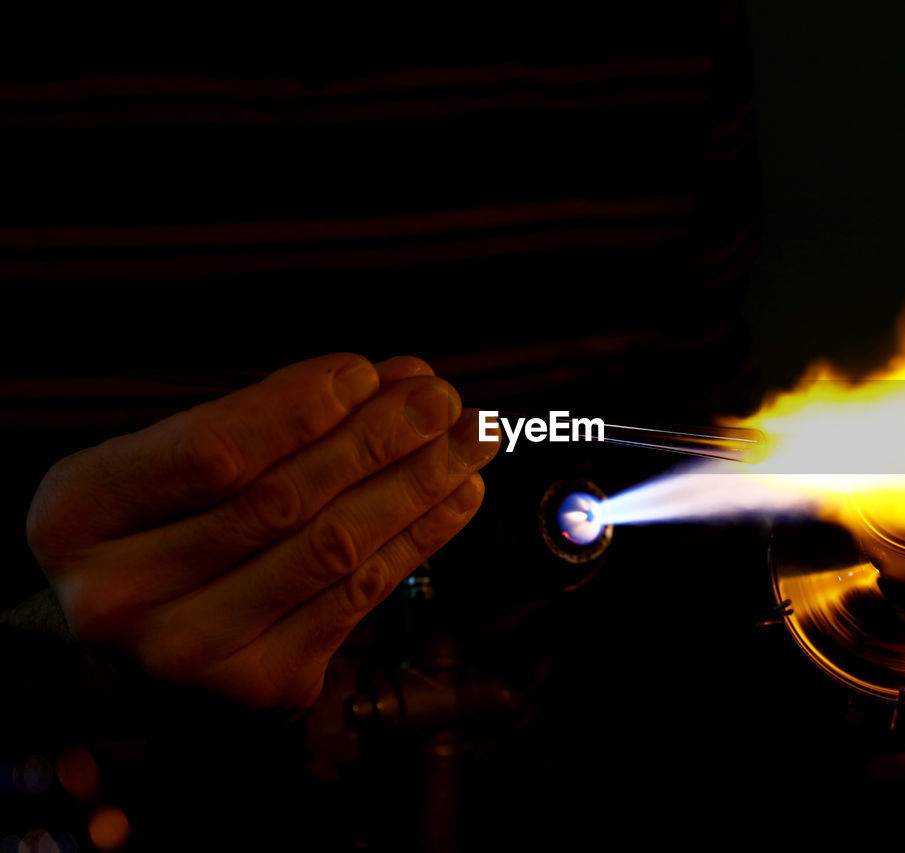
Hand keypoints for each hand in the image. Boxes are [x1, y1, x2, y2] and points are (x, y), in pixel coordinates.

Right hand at [26, 353, 498, 710]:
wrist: (126, 658)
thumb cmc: (154, 533)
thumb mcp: (160, 468)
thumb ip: (257, 424)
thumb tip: (382, 381)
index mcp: (79, 515)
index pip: (211, 452)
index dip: (299, 410)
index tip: (369, 373)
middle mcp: (123, 594)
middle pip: (284, 501)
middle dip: (380, 439)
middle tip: (442, 398)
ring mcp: (193, 654)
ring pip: (332, 550)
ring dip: (417, 485)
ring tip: (471, 437)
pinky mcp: (262, 686)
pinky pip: (359, 598)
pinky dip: (419, 539)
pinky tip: (458, 496)